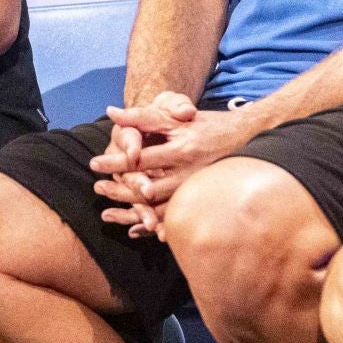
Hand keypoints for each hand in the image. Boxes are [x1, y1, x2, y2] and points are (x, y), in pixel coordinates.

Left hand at [93, 95, 258, 220]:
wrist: (248, 136)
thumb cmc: (208, 123)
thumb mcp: (176, 114)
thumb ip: (143, 115)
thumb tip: (111, 112)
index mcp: (181, 149)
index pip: (141, 159)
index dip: (116, 162)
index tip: (94, 164)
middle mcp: (188, 173)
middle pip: (147, 189)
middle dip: (120, 191)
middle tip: (98, 189)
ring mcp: (196, 190)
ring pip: (159, 209)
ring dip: (132, 214)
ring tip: (108, 214)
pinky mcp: (201, 201)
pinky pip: (175, 218)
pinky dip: (155, 225)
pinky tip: (137, 229)